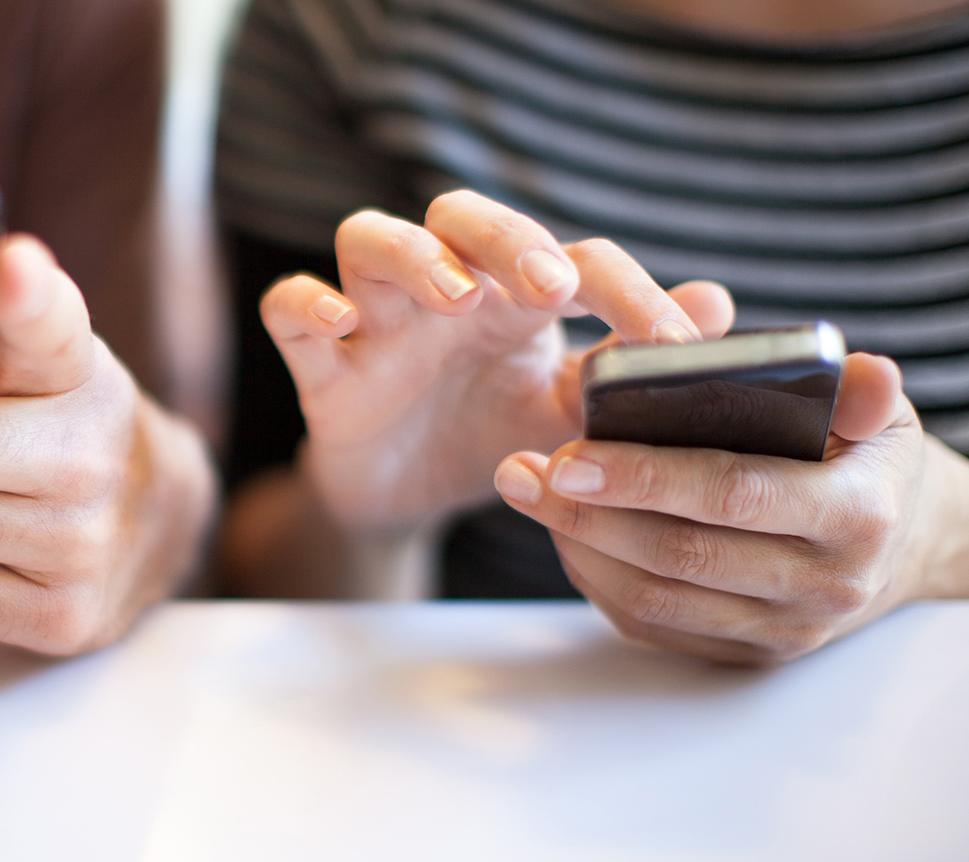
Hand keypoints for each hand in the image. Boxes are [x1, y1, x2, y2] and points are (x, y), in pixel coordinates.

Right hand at [259, 191, 729, 540]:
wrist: (409, 499)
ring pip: (370, 239)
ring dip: (413, 256)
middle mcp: (445, 289)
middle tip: (552, 286)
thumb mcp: (568, 411)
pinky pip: (290, 309)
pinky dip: (306, 303)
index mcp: (517, 298)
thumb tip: (719, 303)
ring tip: (456, 296)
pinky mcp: (320, 362)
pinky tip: (338, 321)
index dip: (627, 291)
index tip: (676, 343)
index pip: (572, 259)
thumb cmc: (492, 434)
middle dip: (508, 239)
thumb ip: (629, 365)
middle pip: (460, 215)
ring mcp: (377, 319)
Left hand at [492, 351, 952, 663]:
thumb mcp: (875, 413)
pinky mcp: (744, 655)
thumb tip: (863, 376)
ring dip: (578, 545)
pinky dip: (596, 578)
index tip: (568, 455)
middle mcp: (822, 585)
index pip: (732, 494)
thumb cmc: (865, 457)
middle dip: (586, 512)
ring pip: (654, 598)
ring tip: (526, 492)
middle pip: (678, 554)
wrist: (903, 543)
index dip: (645, 478)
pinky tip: (562, 532)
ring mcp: (781, 630)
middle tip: (520, 470)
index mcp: (856, 515)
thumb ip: (858, 390)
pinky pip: (652, 625)